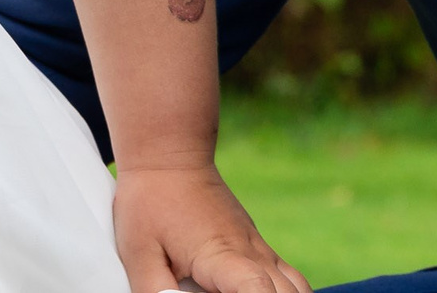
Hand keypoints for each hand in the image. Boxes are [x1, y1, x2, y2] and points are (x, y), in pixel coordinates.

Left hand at [115, 163, 309, 292]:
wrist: (170, 158)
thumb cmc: (150, 202)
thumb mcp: (138, 251)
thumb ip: (156, 290)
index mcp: (221, 255)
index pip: (256, 288)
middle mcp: (252, 252)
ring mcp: (260, 248)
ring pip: (298, 287)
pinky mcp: (259, 246)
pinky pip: (290, 277)